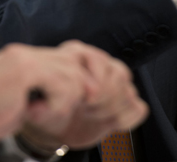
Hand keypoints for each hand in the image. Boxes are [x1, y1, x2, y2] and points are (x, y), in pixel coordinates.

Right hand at [0, 41, 145, 148]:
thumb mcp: (15, 102)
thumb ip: (36, 95)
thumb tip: (62, 101)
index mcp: (21, 58)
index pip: (62, 61)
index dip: (73, 83)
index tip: (72, 104)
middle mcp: (25, 53)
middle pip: (72, 63)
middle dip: (78, 90)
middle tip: (65, 112)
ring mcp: (24, 59)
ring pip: (71, 74)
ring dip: (66, 101)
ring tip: (44, 116)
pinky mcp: (24, 70)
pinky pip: (60, 84)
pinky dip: (56, 104)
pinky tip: (35, 114)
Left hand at [21, 41, 147, 149]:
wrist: (53, 123)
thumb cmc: (46, 106)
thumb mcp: (38, 103)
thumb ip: (41, 104)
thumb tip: (44, 108)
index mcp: (78, 53)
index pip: (101, 61)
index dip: (94, 85)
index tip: (84, 101)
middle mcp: (100, 62)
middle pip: (119, 75)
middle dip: (102, 98)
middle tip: (87, 108)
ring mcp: (115, 80)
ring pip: (129, 91)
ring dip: (111, 109)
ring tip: (92, 114)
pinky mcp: (125, 100)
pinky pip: (138, 108)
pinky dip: (125, 119)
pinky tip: (107, 122)